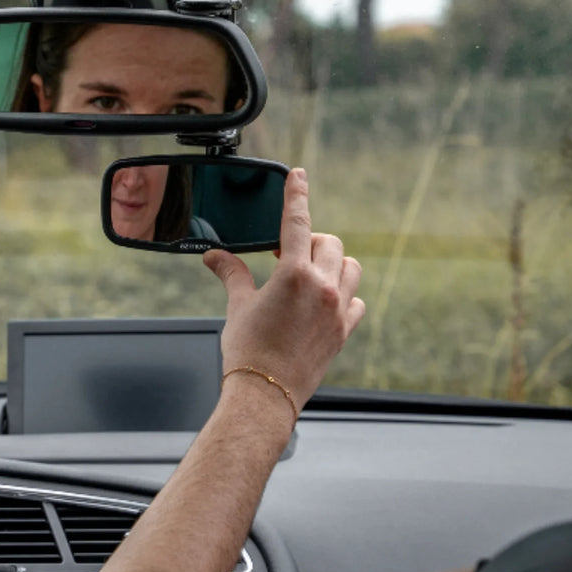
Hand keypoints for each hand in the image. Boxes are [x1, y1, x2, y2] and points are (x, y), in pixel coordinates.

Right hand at [204, 168, 364, 412]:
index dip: (297, 194)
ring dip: (333, 263)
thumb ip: (231, 274)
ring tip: (312, 273)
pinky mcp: (345, 331)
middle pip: (328, 242)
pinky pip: (357, 301)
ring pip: (350, 267)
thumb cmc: (248, 351)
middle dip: (310, 241)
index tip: (299, 176)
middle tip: (287, 255)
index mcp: (293, 274)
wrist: (264, 395)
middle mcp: (322, 287)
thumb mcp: (238, 306)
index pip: (297, 221)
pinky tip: (327, 302)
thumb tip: (214, 257)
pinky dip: (346, 295)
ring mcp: (338, 310)